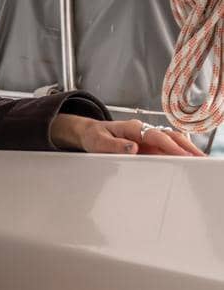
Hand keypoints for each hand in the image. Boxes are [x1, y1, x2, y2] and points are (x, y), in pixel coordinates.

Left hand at [51, 112, 207, 155]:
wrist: (89, 133)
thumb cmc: (94, 136)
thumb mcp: (98, 142)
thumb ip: (114, 145)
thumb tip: (133, 148)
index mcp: (133, 128)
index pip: (155, 136)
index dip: (169, 145)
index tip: (181, 155)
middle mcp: (143, 131)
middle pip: (169, 136)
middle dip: (186, 147)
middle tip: (200, 158)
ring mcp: (147, 138)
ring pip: (171, 142)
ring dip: (186, 150)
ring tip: (199, 161)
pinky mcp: (148, 146)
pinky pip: (166, 148)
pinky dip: (178, 154)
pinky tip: (187, 162)